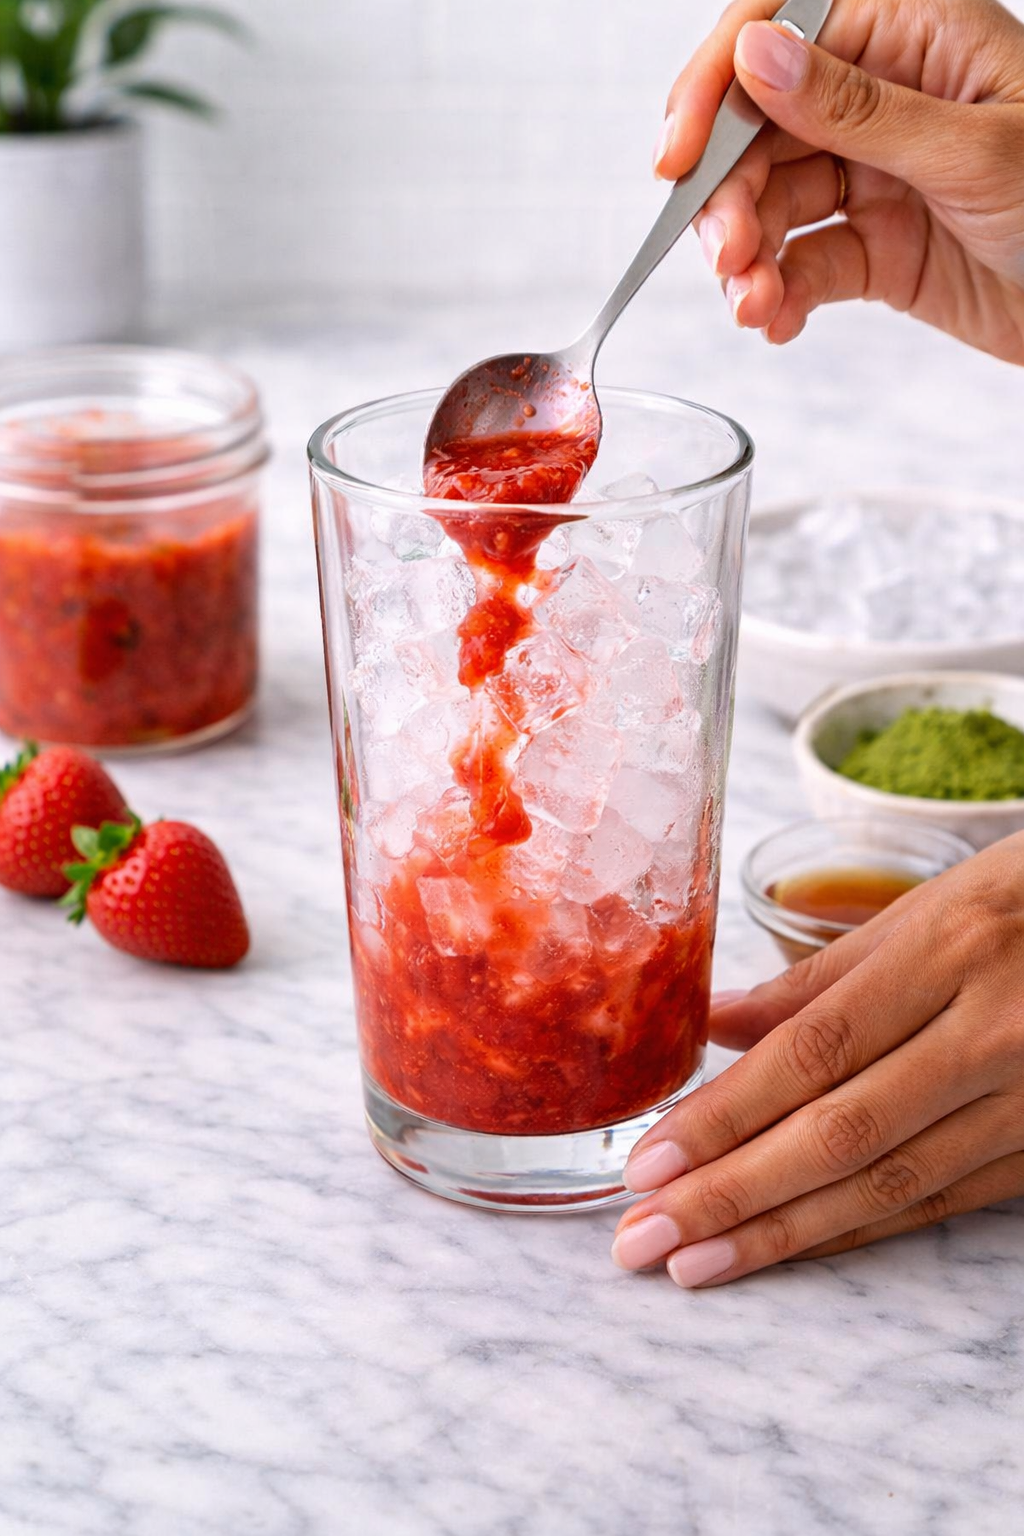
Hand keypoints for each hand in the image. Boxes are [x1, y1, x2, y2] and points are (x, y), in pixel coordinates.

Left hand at [611, 832, 1023, 1286]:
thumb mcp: (928, 908)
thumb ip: (819, 977)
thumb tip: (715, 1026)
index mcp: (950, 951)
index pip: (814, 1050)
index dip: (726, 1114)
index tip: (647, 1162)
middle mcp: (993, 1033)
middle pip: (842, 1131)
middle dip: (731, 1192)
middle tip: (642, 1238)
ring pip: (891, 1182)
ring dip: (783, 1231)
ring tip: (694, 1262)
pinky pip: (942, 1200)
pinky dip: (859, 1230)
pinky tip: (791, 1248)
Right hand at [655, 0, 1023, 362]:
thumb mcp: (972, 148)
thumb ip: (856, 106)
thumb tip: (757, 56)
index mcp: (910, 34)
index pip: (781, 28)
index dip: (715, 87)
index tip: (677, 158)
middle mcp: (881, 99)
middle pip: (759, 130)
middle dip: (728, 197)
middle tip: (727, 256)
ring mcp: (874, 175)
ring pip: (771, 205)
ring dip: (747, 259)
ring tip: (754, 305)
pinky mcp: (874, 248)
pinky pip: (802, 265)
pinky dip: (778, 297)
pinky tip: (775, 320)